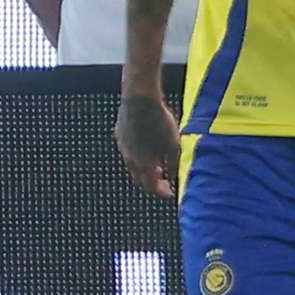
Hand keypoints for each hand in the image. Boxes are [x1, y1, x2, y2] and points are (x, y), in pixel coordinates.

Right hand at [115, 83, 181, 198]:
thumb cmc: (159, 122)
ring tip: (157, 165)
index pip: (151, 186)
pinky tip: (147, 148)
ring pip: (133, 164)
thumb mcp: (173, 145)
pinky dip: (139, 155)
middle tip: (164, 182)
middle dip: (152, 182)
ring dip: (145, 168)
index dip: (161, 191)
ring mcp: (122, 146)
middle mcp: (129, 159)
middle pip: (140, 178)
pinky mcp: (120, 134)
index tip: (170, 194)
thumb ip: (173, 163)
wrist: (139, 100)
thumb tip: (175, 176)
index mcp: (143, 164)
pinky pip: (129, 150)